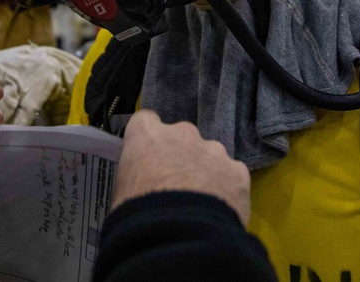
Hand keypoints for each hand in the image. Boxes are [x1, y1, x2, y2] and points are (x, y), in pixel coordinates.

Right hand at [111, 110, 250, 224]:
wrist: (180, 237)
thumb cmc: (139, 214)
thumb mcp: (122, 190)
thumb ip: (135, 175)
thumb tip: (142, 184)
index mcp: (148, 134)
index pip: (146, 122)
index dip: (147, 140)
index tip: (147, 157)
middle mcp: (182, 133)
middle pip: (181, 137)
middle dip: (179, 156)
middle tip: (175, 186)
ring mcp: (214, 150)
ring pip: (209, 155)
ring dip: (204, 171)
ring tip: (200, 202)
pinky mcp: (238, 171)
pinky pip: (231, 175)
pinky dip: (227, 188)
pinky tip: (220, 210)